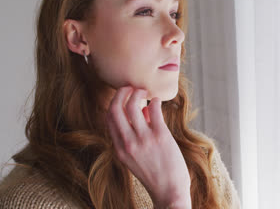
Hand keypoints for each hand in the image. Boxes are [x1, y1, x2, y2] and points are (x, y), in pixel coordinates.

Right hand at [105, 86, 190, 207]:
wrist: (169, 192)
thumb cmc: (155, 174)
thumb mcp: (135, 158)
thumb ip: (134, 136)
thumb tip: (143, 111)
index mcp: (119, 149)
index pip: (109, 119)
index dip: (114, 103)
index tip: (122, 96)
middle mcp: (128, 143)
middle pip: (115, 109)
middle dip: (121, 93)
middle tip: (130, 87)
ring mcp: (143, 139)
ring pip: (133, 105)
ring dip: (138, 93)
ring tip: (144, 91)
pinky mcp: (160, 136)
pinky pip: (154, 110)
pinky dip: (155, 101)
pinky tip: (158, 101)